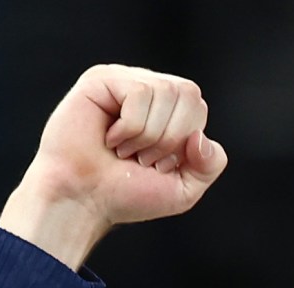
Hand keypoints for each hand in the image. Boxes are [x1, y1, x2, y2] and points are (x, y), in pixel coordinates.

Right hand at [0, 66, 227, 270]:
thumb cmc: (124, 194)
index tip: (156, 166)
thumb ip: (210, 164)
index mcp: (167, 109)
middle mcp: (147, 89)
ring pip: (165, 91)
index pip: (198, 107)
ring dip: (147, 135)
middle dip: (170, 138)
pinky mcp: (101, 79)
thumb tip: (200, 136)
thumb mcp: (183, 189)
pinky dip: (129, 127)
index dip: (184, 142)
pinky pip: (139, 92)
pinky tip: (109, 138)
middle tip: (140, 158)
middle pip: (188, 93)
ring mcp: (123, 81)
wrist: (83, 202)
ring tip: (122, 150)